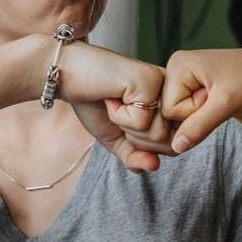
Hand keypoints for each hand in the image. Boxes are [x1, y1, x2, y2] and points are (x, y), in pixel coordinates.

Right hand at [59, 41, 171, 171]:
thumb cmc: (93, 103)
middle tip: (118, 111)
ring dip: (126, 126)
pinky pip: (141, 122)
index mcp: (170, 105)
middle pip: (169, 144)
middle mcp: (173, 93)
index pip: (173, 147)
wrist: (67, 75)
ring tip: (115, 102)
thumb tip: (154, 166)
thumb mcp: (117, 140)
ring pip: (158, 134)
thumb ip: (136, 158)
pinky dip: (118, 115)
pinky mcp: (151, 80)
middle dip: (135, 138)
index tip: (124, 120)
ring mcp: (164, 84)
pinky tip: (111, 95)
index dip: (143, 146)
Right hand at [161, 48, 241, 152]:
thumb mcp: (227, 104)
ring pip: (176, 118)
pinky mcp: (189, 91)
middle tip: (217, 102)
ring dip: (197, 120)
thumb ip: (199, 125)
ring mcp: (182, 81)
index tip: (215, 100)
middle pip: (168, 114)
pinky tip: (214, 107)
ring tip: (217, 103)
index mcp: (178, 65)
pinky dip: (199, 119)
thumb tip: (175, 146)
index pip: (168, 109)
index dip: (192, 114)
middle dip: (193, 118)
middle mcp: (175, 70)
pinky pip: (184, 116)